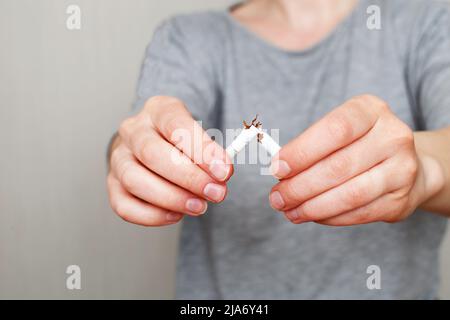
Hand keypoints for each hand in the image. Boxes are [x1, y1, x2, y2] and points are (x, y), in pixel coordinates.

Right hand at [107, 96, 232, 225]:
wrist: (159, 144)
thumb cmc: (183, 141)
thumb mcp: (201, 136)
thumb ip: (211, 154)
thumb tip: (221, 174)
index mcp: (158, 110)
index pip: (176, 124)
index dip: (201, 150)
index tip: (224, 171)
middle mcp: (133, 130)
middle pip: (152, 153)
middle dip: (188, 178)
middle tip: (216, 193)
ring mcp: (119, 158)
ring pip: (134, 180)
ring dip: (171, 198)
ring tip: (199, 206)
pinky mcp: (113, 185)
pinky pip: (125, 206)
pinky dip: (152, 215)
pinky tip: (176, 214)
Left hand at [269, 95, 433, 225]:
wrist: (407, 165)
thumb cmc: (359, 145)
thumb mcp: (338, 132)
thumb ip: (310, 147)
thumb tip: (279, 171)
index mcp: (371, 110)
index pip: (335, 130)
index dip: (302, 152)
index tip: (276, 168)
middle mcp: (393, 137)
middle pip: (338, 166)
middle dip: (299, 187)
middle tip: (277, 198)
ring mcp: (402, 169)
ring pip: (350, 195)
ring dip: (312, 207)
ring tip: (290, 211)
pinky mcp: (401, 200)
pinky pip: (359, 213)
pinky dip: (330, 217)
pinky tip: (312, 215)